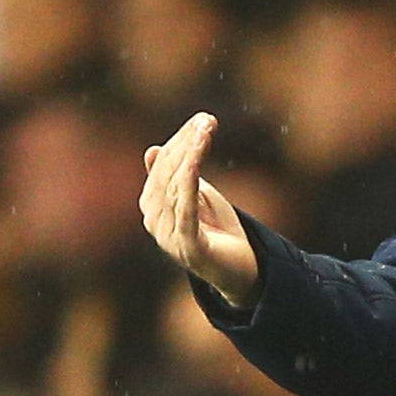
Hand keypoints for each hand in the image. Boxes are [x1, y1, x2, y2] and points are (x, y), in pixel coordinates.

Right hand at [138, 112, 258, 305]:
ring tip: (206, 132)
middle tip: (207, 120)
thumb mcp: (199, 198)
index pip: (163, 164)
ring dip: (191, 155)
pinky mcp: (188, 246)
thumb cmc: (220, 235)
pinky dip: (188, 185)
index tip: (203, 120)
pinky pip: (185, 210)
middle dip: (187, 143)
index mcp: (154, 205)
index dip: (182, 140)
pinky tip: (194, 163)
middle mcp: (154, 219)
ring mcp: (169, 235)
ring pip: (175, 186)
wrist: (242, 275)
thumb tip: (152, 149)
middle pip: (167, 172)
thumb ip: (178, 177)